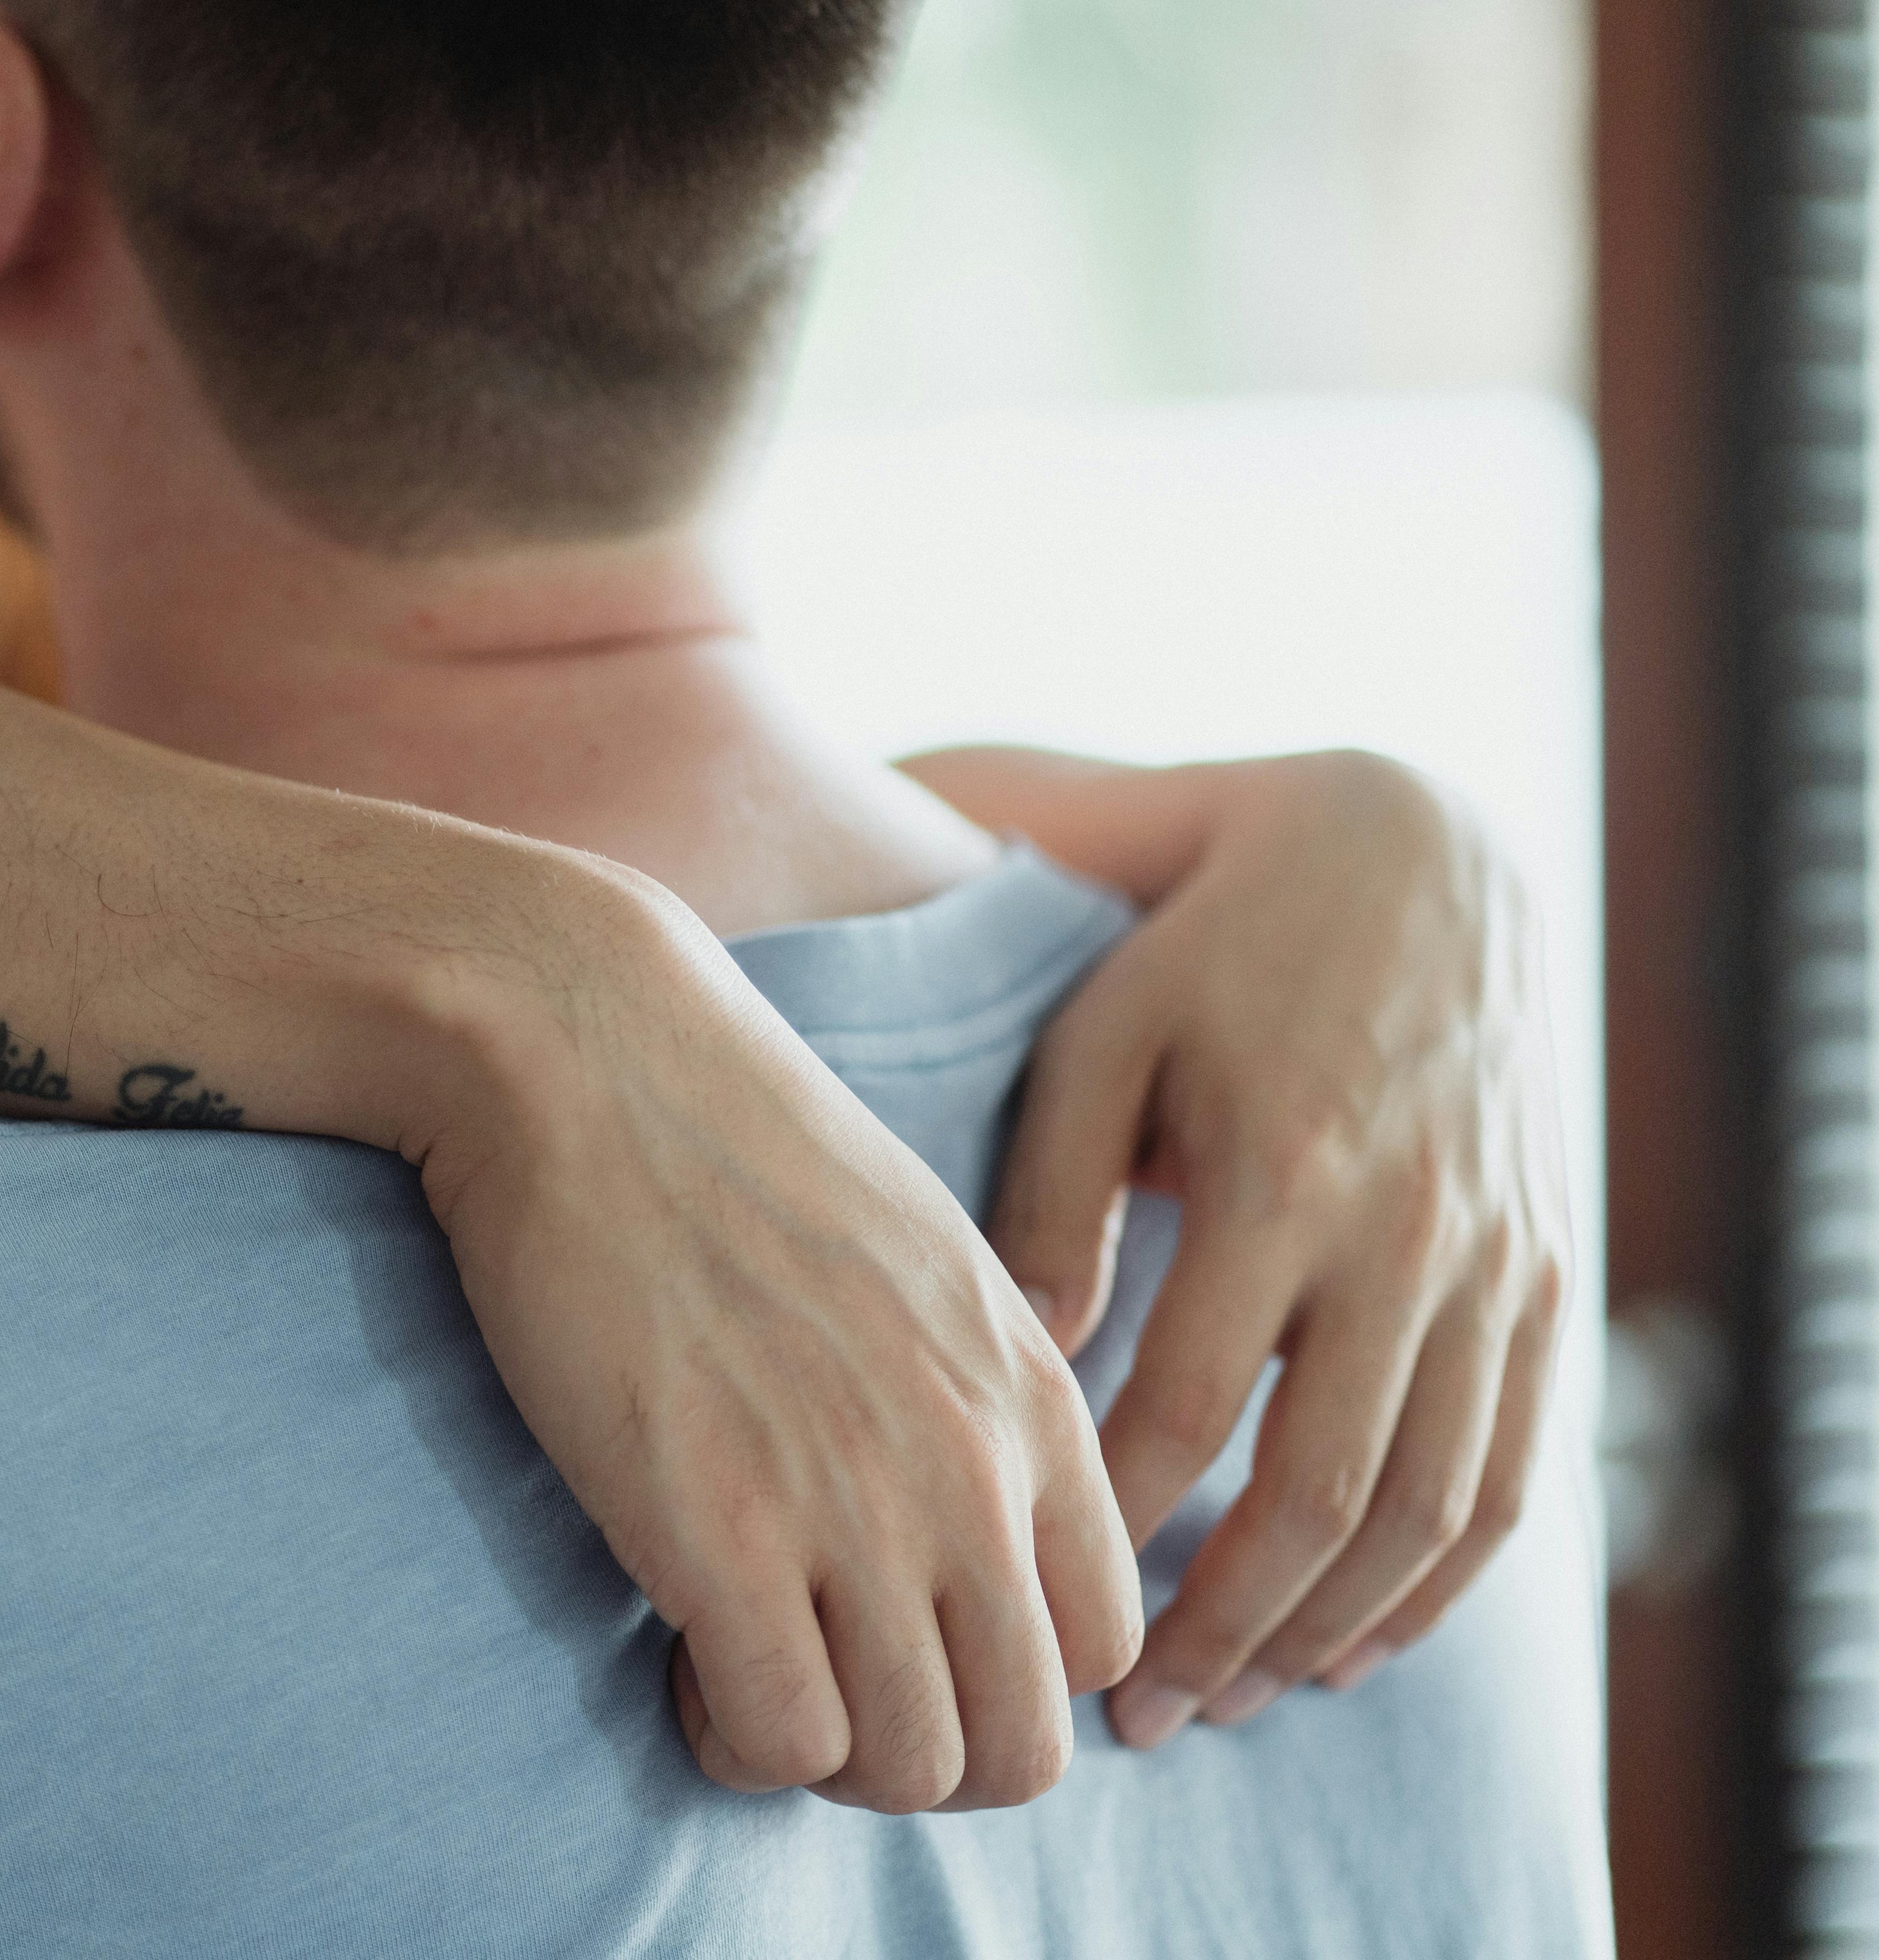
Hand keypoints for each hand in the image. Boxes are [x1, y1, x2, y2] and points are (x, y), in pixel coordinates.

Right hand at [417, 871, 1143, 1810]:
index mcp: (1030, 1395)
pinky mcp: (717, 1535)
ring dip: (827, 1756)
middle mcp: (971, 1468)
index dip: (1004, 1676)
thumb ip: (971, 1393)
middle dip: (926, 1754)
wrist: (582, 1049)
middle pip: (1024, 1746)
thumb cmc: (724, 1133)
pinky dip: (733, 1737)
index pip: (1104, 1644)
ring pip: (914, 1769)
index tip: (904, 1637)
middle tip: (826, 1687)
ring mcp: (852, 1509)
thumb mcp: (920, 1253)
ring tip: (745, 1667)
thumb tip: (962, 1518)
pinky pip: (781, 1741)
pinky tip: (683, 1655)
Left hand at [984, 752, 1570, 1746]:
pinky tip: (1356, 1642)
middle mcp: (1408, 1240)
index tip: (1042, 1594)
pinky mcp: (1550, 1281)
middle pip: (1322, 1495)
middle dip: (1222, 1625)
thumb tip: (1025, 1361)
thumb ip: (1053, 1197)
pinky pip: (1514, 1475)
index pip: (1188, 1405)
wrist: (1413, 863)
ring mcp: (1498, 1268)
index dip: (1113, 1520)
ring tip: (1230, 1698)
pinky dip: (1440, 1583)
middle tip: (1133, 1712)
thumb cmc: (1212, 955)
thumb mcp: (1101, 1040)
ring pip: (1430, 1511)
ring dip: (1330, 1627)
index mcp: (1283, 1179)